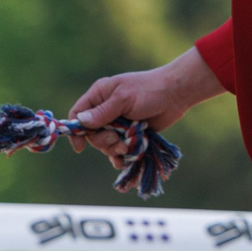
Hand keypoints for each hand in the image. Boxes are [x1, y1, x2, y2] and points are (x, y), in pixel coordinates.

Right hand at [70, 48, 224, 158]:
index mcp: (99, 95)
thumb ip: (103, 112)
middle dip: (103, 141)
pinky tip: (123, 160)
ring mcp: (117, 122)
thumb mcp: (124, 99)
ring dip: (114, 148)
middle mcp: (105, 109)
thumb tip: (81, 122)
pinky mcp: (129, 133)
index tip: (80, 147)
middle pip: (92, 134)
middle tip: (118, 140)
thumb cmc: (149, 90)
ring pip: (105, 143)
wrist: (175, 95)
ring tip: (127, 146)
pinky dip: (120, 155)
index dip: (76, 131)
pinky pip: (118, 148)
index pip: (78, 114)